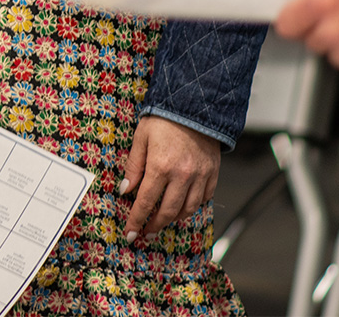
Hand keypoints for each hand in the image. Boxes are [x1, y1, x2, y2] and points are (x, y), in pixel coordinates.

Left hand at [121, 117, 220, 240]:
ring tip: (163, 221)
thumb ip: (133, 166)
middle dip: (155, 226)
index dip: (136, 220)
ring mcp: (200, 176)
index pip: (145, 202)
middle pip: (168, 212)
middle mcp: (182, 175)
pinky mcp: (212, 173)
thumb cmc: (165, 118)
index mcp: (160, 166)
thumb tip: (125, 190)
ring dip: (174, 219)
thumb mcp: (141, 138)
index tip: (130, 233)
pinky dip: (193, 206)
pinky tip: (183, 206)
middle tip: (146, 233)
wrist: (195, 104)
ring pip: (188, 210)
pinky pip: (204, 199)